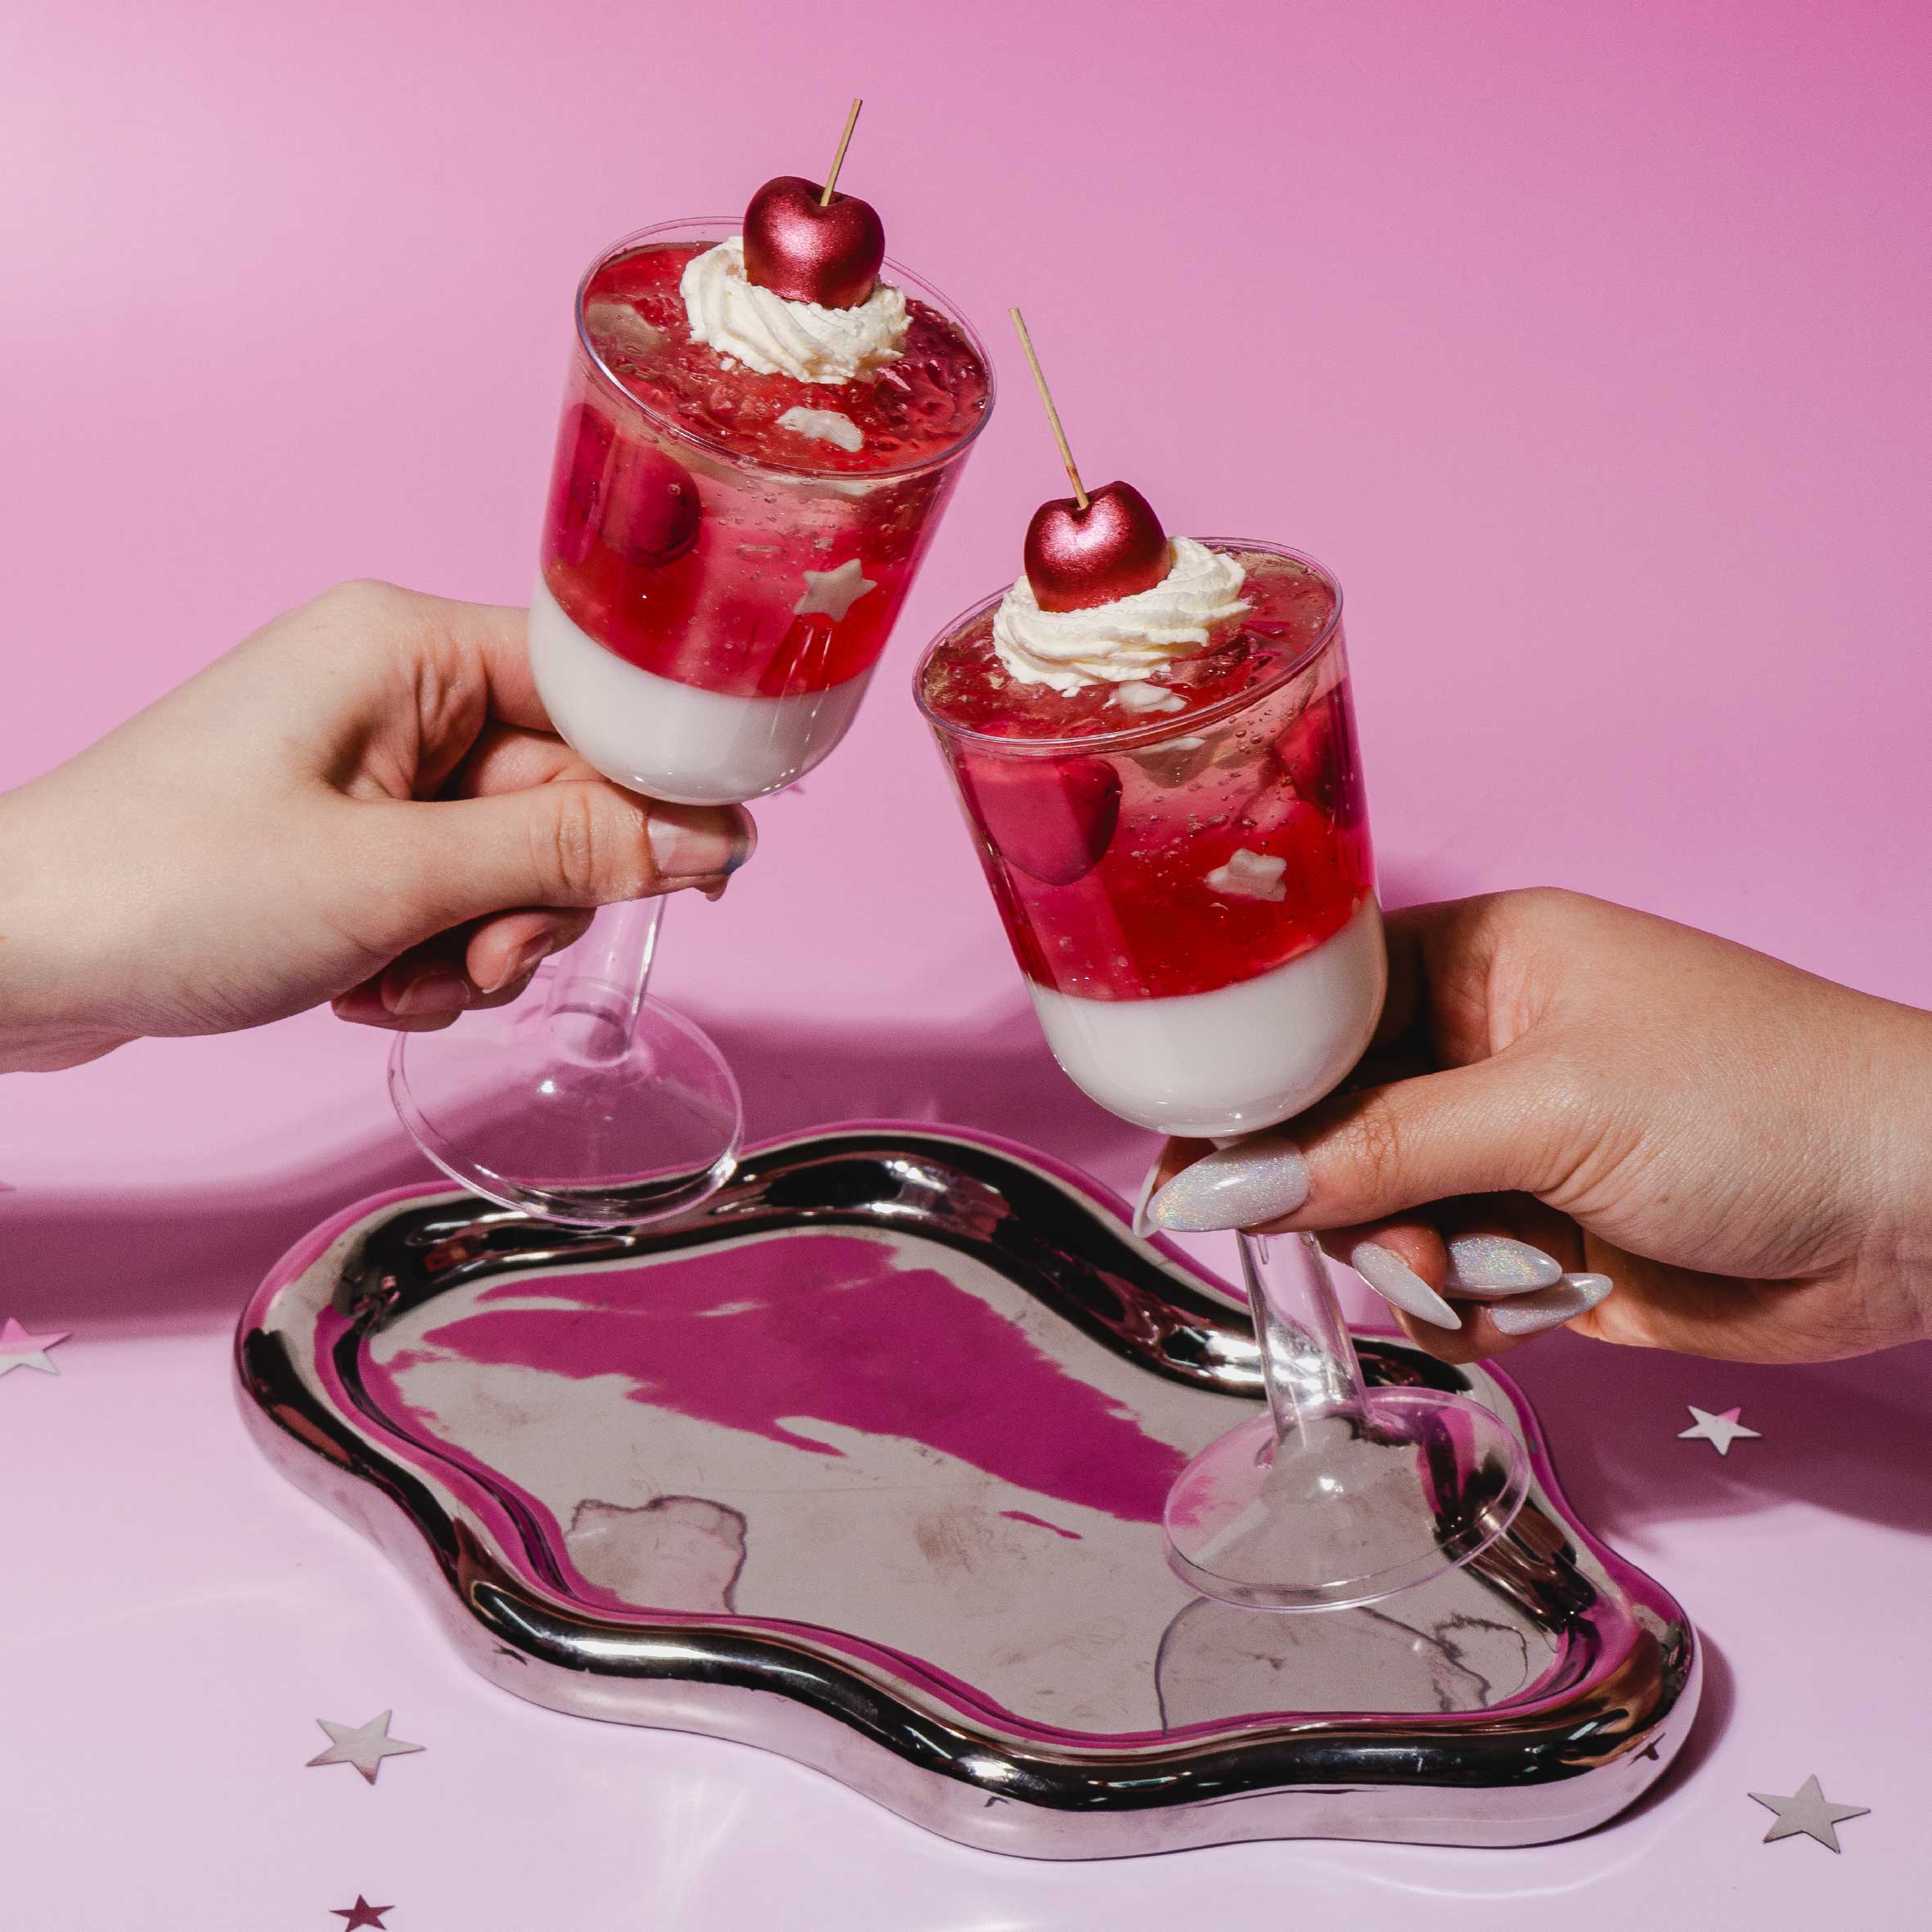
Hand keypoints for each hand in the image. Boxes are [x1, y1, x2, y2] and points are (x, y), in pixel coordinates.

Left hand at [0, 580, 753, 1072]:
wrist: (14, 959)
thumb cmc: (168, 887)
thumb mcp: (393, 878)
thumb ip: (566, 856)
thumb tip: (711, 842)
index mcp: (407, 649)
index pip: (599, 692)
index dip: (662, 783)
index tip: (708, 871)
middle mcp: (399, 693)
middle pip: (565, 794)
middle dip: (537, 899)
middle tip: (477, 958)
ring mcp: (373, 768)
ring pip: (517, 862)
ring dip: (481, 944)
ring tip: (395, 980)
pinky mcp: (350, 836)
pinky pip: (455, 896)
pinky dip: (430, 958)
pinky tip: (363, 987)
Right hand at [1146, 889, 1931, 1364]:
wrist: (1923, 1215)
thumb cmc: (1749, 1106)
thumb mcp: (1548, 1110)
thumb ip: (1375, 1151)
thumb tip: (1216, 1189)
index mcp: (1478, 964)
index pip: (1314, 1013)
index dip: (1248, 1086)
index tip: (1190, 1167)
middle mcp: (1482, 1051)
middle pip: (1334, 1129)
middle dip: (1346, 1199)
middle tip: (1395, 1243)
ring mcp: (1515, 1151)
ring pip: (1382, 1218)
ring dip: (1418, 1265)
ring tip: (1489, 1281)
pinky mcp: (1549, 1242)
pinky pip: (1449, 1284)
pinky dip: (1470, 1311)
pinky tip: (1531, 1311)